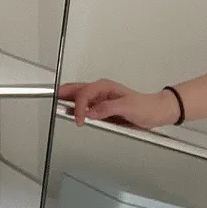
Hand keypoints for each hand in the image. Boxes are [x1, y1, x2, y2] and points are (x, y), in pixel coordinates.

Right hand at [58, 79, 175, 129]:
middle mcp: (100, 91)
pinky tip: (71, 113)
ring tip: (56, 105)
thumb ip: (108, 109)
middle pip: (76, 90)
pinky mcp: (101, 109)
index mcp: (105, 87)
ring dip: (68, 101)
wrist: (156, 113)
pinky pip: (85, 108)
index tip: (80, 120)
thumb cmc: (146, 107)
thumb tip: (91, 112)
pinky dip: (76, 110)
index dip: (79, 106)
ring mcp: (100, 100)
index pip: (84, 94)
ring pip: (78, 98)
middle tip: (50, 97)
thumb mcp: (128, 107)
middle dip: (62, 93)